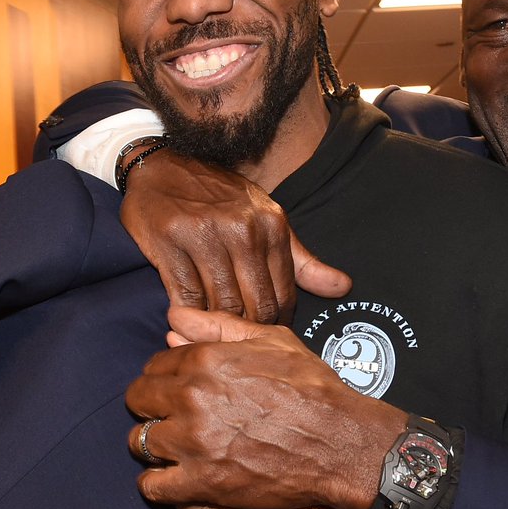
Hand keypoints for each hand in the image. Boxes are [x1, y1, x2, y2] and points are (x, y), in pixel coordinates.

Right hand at [121, 149, 349, 321]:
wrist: (163, 166)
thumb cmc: (221, 199)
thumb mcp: (268, 220)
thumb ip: (303, 260)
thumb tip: (344, 288)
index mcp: (272, 226)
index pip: (283, 295)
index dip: (276, 322)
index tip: (265, 334)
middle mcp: (242, 229)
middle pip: (254, 305)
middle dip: (248, 330)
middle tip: (239, 342)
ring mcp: (204, 234)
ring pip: (221, 305)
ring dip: (218, 327)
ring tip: (215, 335)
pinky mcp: (168, 242)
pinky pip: (185, 298)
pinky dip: (189, 317)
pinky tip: (189, 320)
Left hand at [126, 309, 406, 508]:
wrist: (340, 443)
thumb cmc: (314, 390)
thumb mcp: (274, 342)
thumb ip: (219, 326)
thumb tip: (174, 318)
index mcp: (205, 361)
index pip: (153, 365)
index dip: (164, 376)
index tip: (177, 388)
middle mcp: (191, 399)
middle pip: (138, 400)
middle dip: (152, 407)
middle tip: (175, 416)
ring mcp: (193, 443)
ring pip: (139, 442)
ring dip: (154, 444)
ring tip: (177, 447)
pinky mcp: (201, 483)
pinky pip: (152, 486)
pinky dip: (159, 484)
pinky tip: (176, 478)